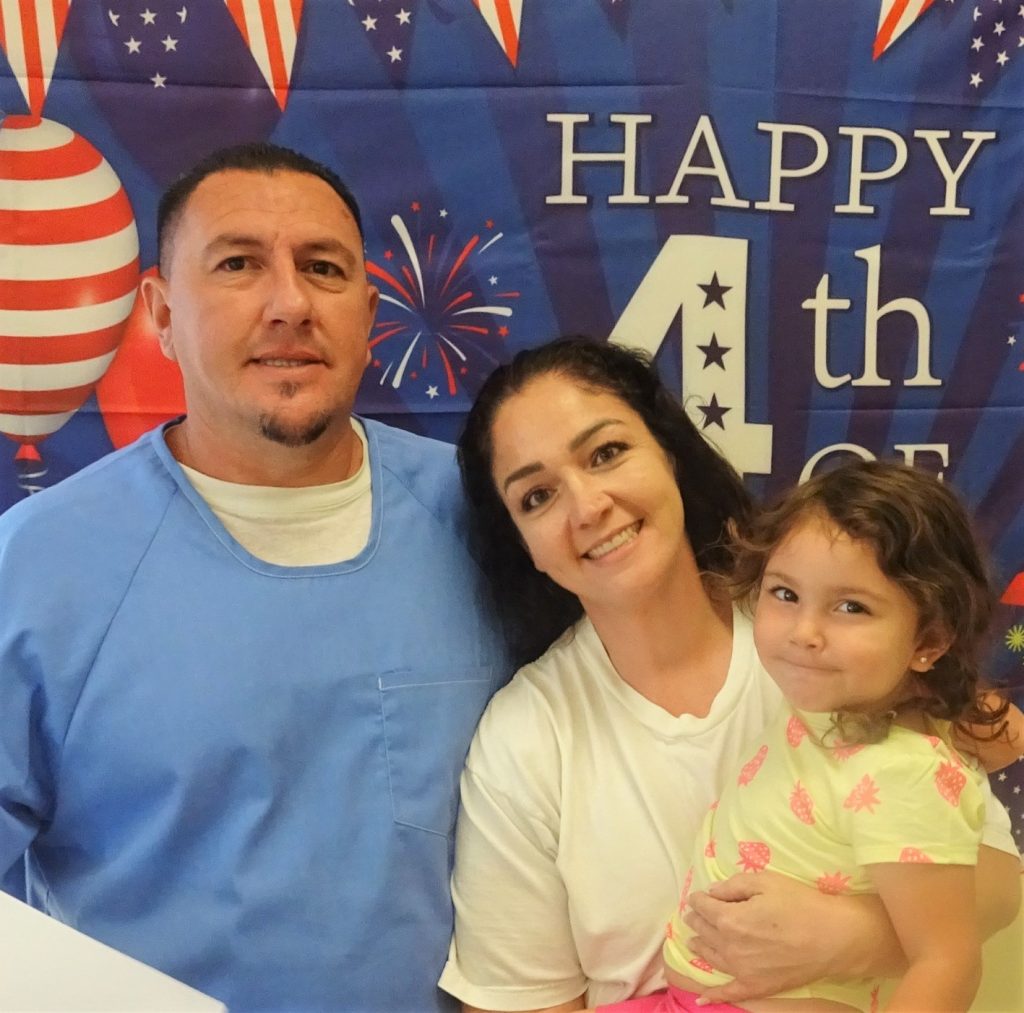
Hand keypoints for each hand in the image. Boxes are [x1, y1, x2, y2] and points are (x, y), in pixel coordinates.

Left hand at [683, 871, 853, 1002]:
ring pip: (711, 956)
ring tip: (693, 941)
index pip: (703, 907)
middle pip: (704, 931)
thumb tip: (712, 892)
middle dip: (697, 920)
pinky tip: (701, 999)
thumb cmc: (799, 904)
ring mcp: (742, 970)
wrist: (833, 938)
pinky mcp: (757, 987)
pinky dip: (713, 996)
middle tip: (694, 915)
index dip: (699, 899)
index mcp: (729, 918)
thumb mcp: (764, 881)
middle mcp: (730, 946)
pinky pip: (729, 993)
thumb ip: (733, 885)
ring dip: (699, 946)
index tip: (699, 896)